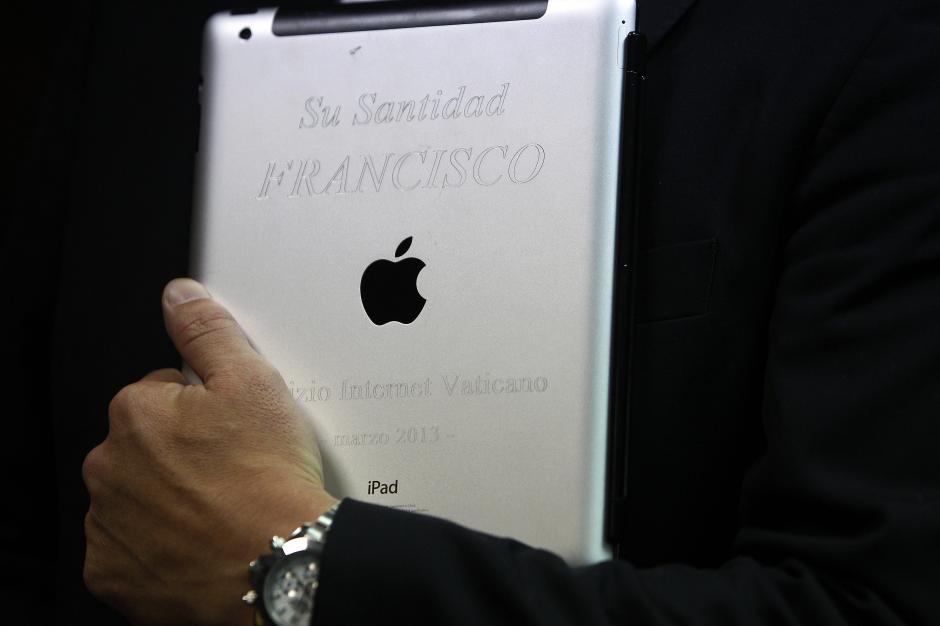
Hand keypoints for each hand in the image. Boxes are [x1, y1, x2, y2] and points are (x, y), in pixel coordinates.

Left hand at [82, 278, 337, 625]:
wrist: (279, 562)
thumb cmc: (267, 478)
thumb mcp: (252, 381)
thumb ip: (208, 332)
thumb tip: (179, 295)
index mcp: (136, 414)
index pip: (161, 395)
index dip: (203, 411)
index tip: (230, 432)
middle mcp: (108, 467)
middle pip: (144, 447)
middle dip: (179, 453)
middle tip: (230, 471)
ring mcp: (108, 524)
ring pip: (136, 496)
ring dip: (167, 499)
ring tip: (220, 509)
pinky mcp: (113, 572)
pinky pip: (130, 549)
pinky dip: (157, 546)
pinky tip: (198, 542)